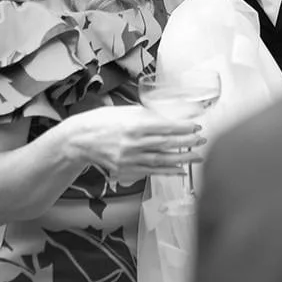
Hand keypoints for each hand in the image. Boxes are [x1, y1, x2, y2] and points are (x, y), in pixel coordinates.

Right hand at [59, 106, 205, 182]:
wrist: (79, 140)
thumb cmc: (100, 122)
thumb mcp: (124, 111)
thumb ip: (145, 114)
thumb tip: (168, 117)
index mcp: (133, 124)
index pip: (165, 126)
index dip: (183, 127)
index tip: (196, 126)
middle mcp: (132, 143)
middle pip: (166, 143)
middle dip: (187, 142)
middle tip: (202, 140)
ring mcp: (129, 159)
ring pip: (161, 159)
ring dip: (182, 158)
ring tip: (197, 156)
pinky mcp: (126, 170)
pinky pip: (151, 171)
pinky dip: (167, 171)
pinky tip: (180, 169)